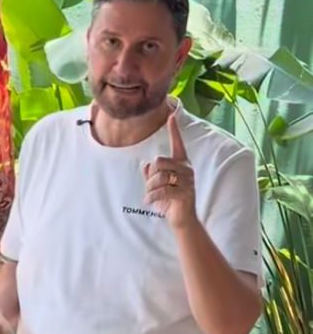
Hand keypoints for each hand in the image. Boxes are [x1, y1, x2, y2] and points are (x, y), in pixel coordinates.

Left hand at [144, 113, 196, 228]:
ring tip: (151, 196)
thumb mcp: (158, 185)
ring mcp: (188, 181)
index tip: (171, 115)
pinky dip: (151, 197)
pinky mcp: (185, 193)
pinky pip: (161, 190)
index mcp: (181, 164)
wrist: (182, 218)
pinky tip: (149, 202)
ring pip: (158, 176)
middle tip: (151, 187)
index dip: (174, 130)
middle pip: (158, 161)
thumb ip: (152, 174)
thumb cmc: (170, 199)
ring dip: (149, 188)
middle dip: (150, 175)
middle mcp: (187, 169)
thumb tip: (146, 165)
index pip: (177, 144)